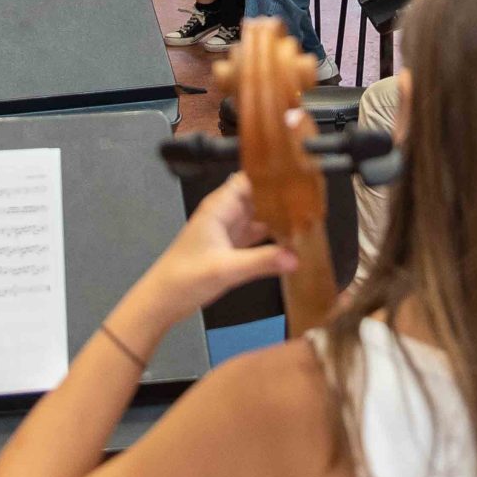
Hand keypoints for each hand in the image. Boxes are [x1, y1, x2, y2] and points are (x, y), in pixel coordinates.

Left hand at [134, 172, 297, 319]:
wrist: (162, 301)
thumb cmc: (185, 278)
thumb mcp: (226, 269)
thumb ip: (262, 261)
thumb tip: (296, 257)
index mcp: (220, 206)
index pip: (250, 179)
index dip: (274, 175)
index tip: (300, 178)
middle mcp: (226, 213)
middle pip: (259, 195)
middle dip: (283, 197)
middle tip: (313, 201)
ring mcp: (228, 230)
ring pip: (260, 215)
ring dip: (280, 217)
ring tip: (308, 218)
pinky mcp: (231, 247)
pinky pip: (257, 234)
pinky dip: (273, 236)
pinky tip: (291, 240)